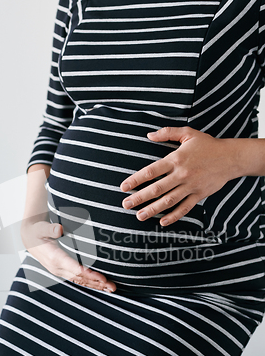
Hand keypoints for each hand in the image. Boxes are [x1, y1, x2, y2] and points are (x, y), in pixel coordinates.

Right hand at [21, 217, 116, 292]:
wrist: (29, 238)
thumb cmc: (37, 231)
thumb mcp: (41, 227)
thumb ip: (50, 228)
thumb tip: (59, 229)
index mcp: (54, 258)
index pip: (75, 269)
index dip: (89, 274)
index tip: (102, 277)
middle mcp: (57, 268)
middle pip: (80, 278)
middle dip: (97, 282)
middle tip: (112, 286)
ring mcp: (60, 271)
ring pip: (80, 281)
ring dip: (95, 285)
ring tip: (110, 288)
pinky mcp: (62, 272)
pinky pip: (77, 280)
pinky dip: (89, 284)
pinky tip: (100, 286)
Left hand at [120, 127, 240, 225]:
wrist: (231, 157)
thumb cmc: (207, 145)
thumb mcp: (188, 133)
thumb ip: (167, 133)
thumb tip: (149, 135)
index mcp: (176, 159)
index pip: (151, 171)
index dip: (135, 180)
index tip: (124, 187)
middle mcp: (182, 174)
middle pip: (156, 189)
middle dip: (139, 198)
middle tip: (125, 205)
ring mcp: (191, 186)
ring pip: (169, 201)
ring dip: (153, 209)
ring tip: (139, 216)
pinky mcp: (199, 194)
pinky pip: (185, 208)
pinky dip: (174, 216)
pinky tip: (163, 222)